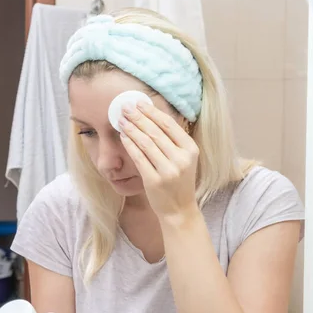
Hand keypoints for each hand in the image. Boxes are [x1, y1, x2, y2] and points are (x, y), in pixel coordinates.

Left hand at [119, 101, 198, 220]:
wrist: (179, 209)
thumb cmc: (179, 181)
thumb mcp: (185, 159)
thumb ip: (174, 140)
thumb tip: (153, 115)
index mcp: (191, 149)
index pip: (169, 125)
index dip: (152, 112)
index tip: (140, 103)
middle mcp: (181, 158)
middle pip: (155, 132)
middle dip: (138, 117)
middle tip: (126, 107)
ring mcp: (168, 170)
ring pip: (146, 143)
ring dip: (131, 129)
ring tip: (122, 120)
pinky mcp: (154, 180)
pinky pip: (139, 158)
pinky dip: (130, 145)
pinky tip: (124, 136)